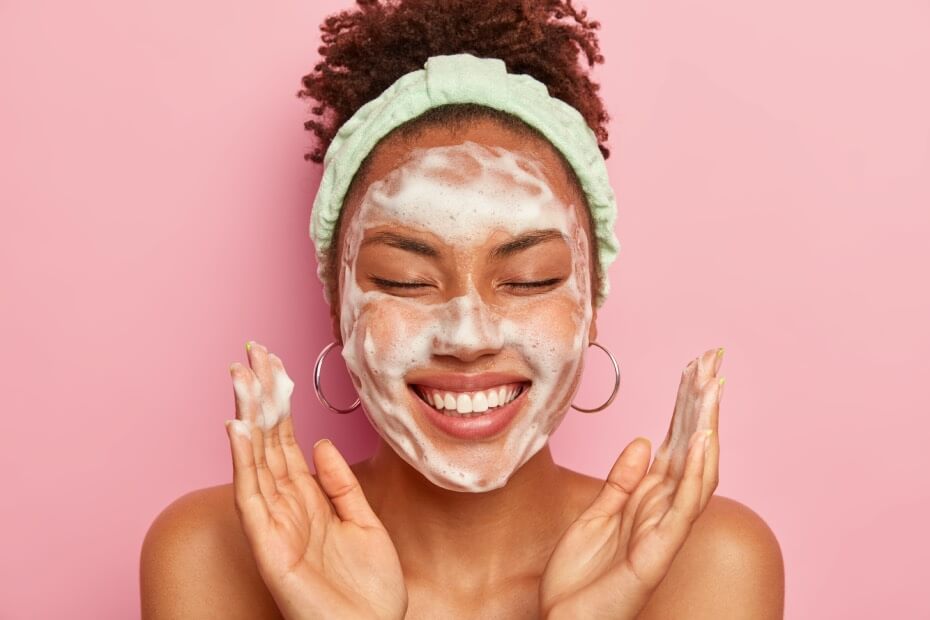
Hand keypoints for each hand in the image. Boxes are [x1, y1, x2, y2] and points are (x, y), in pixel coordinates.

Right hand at [224, 341, 407, 619]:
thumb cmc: (370, 589)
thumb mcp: (364, 523)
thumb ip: (341, 484)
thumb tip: (318, 443)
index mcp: (310, 499)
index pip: (287, 440)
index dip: (279, 402)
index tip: (271, 364)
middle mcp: (287, 507)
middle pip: (267, 442)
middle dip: (258, 398)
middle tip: (248, 354)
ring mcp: (275, 525)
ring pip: (254, 460)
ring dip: (246, 417)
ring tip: (239, 378)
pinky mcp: (270, 547)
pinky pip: (252, 499)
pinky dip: (243, 464)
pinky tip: (238, 430)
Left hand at [539, 347, 724, 618]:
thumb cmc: (580, 579)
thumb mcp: (595, 517)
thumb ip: (621, 481)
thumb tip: (644, 440)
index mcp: (645, 501)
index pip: (672, 444)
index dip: (684, 406)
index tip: (694, 369)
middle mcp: (661, 512)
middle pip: (689, 449)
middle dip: (701, 405)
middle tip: (714, 361)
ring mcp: (663, 531)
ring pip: (695, 470)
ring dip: (705, 427)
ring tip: (713, 387)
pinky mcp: (657, 552)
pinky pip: (682, 507)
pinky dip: (694, 472)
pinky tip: (702, 440)